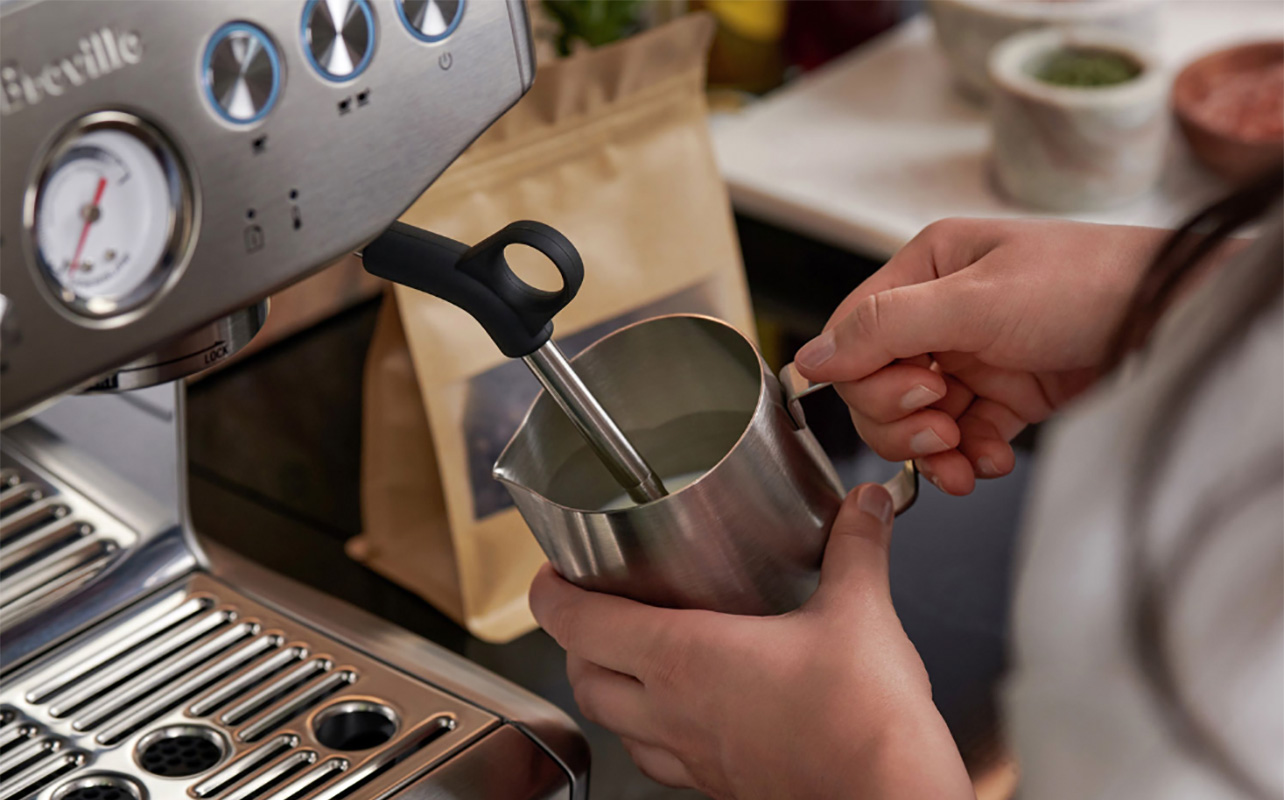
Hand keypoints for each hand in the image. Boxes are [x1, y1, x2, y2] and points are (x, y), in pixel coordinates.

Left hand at [529, 485, 972, 799]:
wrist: (889, 797)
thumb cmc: (863, 718)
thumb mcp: (859, 611)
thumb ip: (856, 547)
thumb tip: (865, 505)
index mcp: (682, 657)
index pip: (578, 623)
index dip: (550, 594)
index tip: (551, 572)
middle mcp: (671, 711)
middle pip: (583, 679)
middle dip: (574, 642)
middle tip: (592, 609)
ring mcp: (693, 756)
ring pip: (615, 726)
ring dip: (608, 691)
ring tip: (630, 661)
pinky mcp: (722, 785)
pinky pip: (661, 761)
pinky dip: (652, 734)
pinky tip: (688, 716)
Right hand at [794, 218, 1170, 494]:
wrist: (1178, 320)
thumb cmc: (1090, 285)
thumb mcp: (976, 300)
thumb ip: (884, 328)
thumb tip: (807, 359)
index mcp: (927, 269)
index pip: (854, 335)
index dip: (867, 378)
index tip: (914, 393)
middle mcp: (942, 313)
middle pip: (876, 385)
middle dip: (902, 417)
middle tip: (941, 425)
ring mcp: (973, 357)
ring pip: (915, 419)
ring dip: (932, 449)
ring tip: (966, 456)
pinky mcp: (1005, 396)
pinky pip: (959, 439)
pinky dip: (968, 458)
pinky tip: (991, 461)